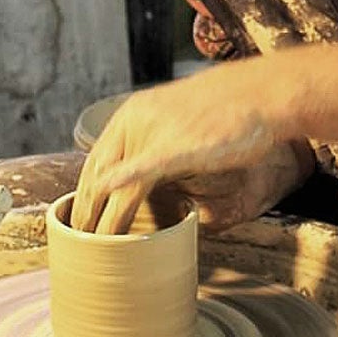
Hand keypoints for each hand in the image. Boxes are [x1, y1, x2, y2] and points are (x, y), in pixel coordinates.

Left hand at [69, 64, 308, 233]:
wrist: (258, 92)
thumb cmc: (222, 110)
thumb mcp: (175, 120)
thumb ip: (151, 142)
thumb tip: (136, 172)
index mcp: (132, 114)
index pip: (95, 161)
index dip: (83, 194)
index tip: (80, 221)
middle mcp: (138, 121)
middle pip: (99, 175)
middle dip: (88, 213)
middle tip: (82, 243)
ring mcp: (158, 133)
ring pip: (121, 184)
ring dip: (107, 219)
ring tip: (99, 246)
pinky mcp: (181, 146)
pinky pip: (147, 168)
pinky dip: (126, 181)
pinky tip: (112, 193)